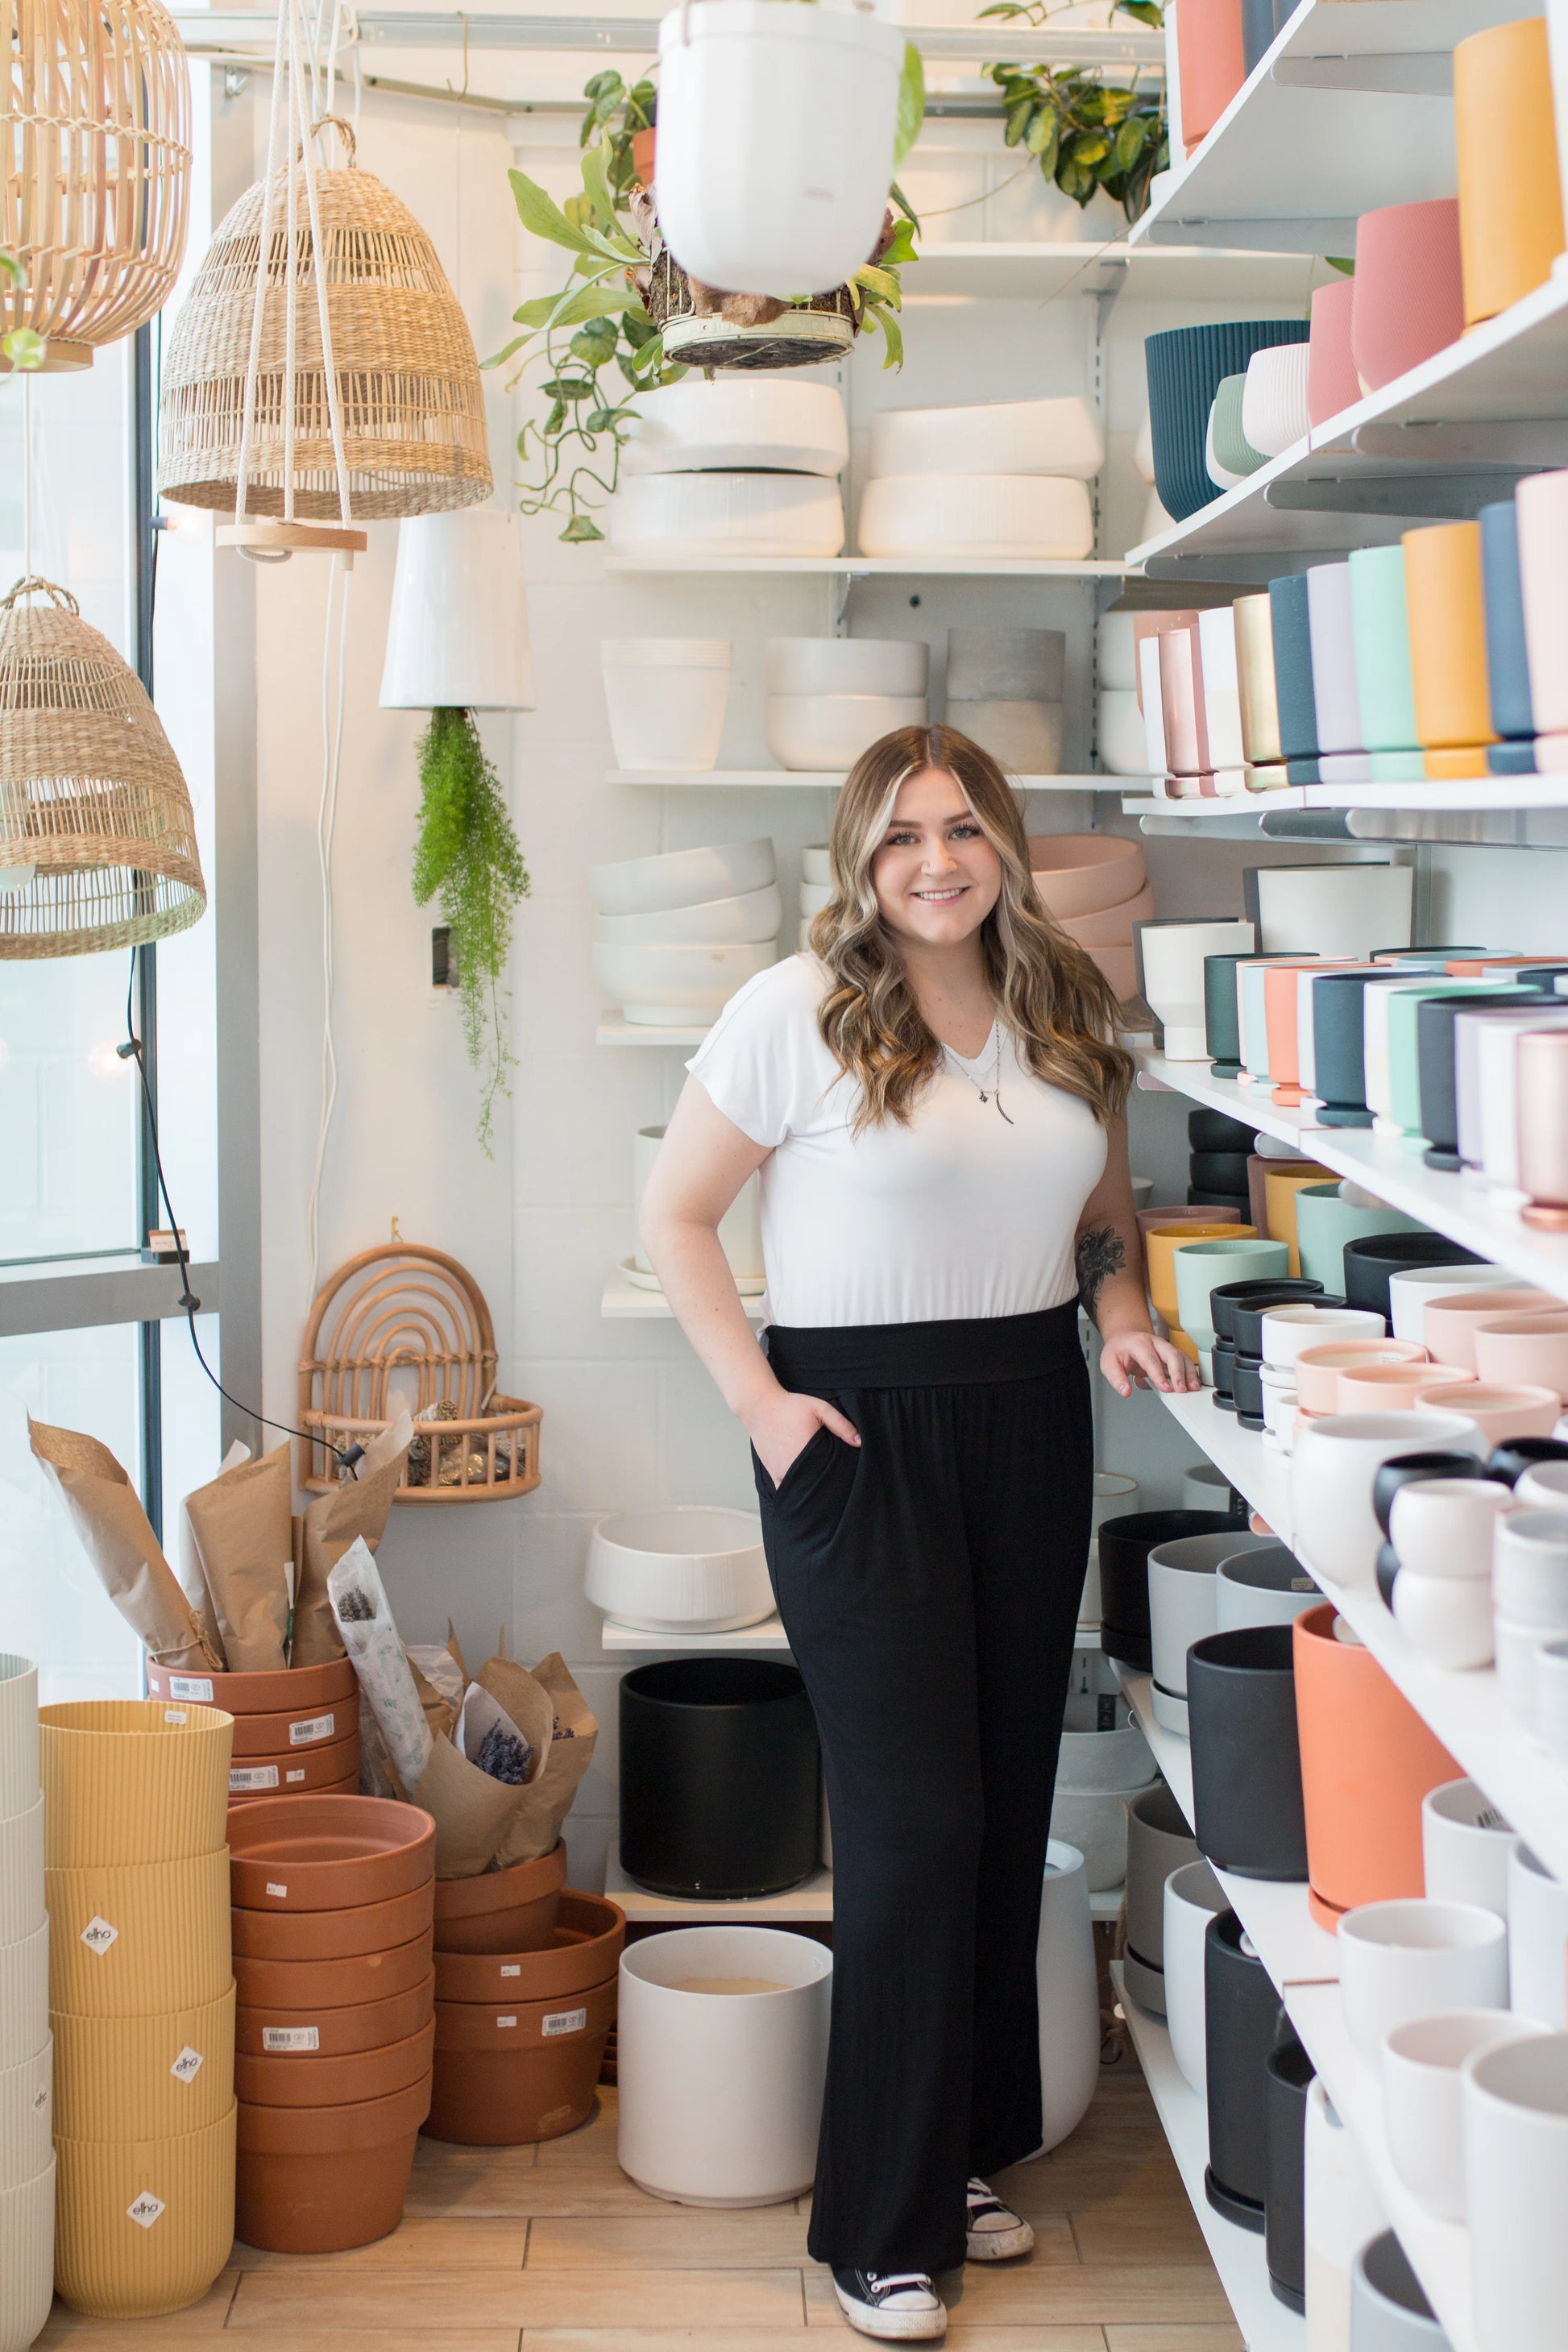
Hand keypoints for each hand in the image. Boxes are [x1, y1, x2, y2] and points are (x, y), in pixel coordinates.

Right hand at [745, 1387, 860, 1487]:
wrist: (760, 1407)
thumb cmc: (790, 1406)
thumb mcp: (819, 1408)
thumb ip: (840, 1424)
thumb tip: (859, 1442)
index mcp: (807, 1453)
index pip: (829, 1478)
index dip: (839, 1481)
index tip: (847, 1481)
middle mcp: (792, 1467)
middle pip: (815, 1488)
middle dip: (827, 1489)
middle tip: (838, 1487)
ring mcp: (781, 1473)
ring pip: (800, 1493)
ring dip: (811, 1492)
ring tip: (823, 1489)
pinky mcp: (773, 1473)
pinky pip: (785, 1491)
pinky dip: (795, 1493)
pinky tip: (804, 1492)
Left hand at [1098, 1329, 1200, 1398]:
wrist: (1124, 1338)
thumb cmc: (1118, 1350)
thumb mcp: (1108, 1364)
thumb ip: (1116, 1379)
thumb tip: (1125, 1391)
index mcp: (1138, 1343)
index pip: (1151, 1359)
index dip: (1159, 1375)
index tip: (1165, 1388)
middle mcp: (1155, 1343)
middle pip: (1171, 1354)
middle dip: (1179, 1372)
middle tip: (1181, 1389)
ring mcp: (1165, 1347)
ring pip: (1181, 1356)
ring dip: (1189, 1372)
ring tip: (1192, 1387)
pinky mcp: (1172, 1353)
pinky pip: (1184, 1360)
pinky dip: (1190, 1372)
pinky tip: (1193, 1383)